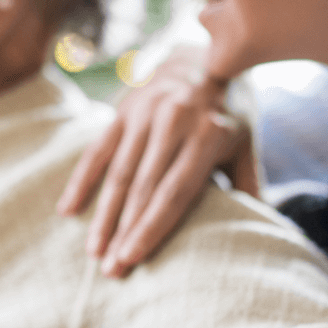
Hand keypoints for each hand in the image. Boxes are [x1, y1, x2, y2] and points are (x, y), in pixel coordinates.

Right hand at [57, 50, 256, 277]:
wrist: (201, 56)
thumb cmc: (226, 113)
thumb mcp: (245, 142)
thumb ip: (248, 184)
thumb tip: (260, 230)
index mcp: (208, 133)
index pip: (175, 192)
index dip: (151, 227)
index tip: (132, 259)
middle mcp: (175, 120)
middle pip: (143, 189)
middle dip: (124, 232)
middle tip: (110, 271)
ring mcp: (144, 113)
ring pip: (118, 174)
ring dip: (103, 216)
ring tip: (93, 252)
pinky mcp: (121, 111)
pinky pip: (97, 151)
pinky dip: (81, 181)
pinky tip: (67, 211)